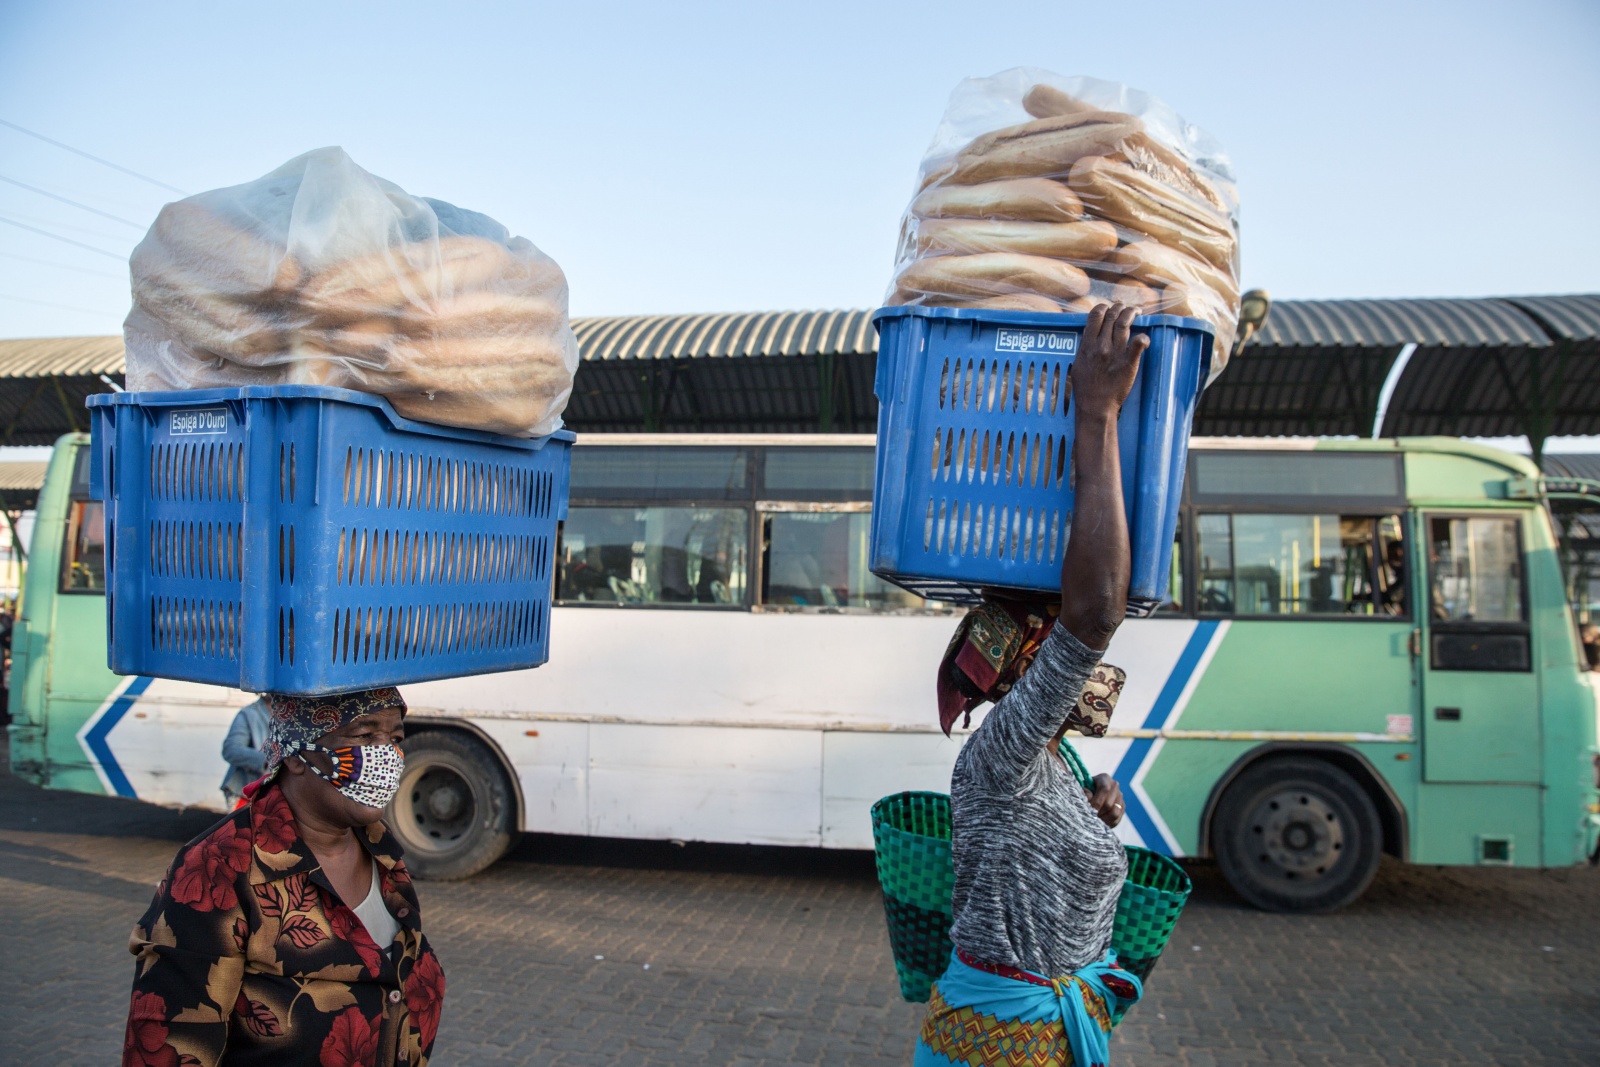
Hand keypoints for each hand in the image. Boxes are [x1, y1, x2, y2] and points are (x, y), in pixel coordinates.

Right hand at [1070, 303, 1148, 419]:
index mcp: (1087, 344)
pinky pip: (1138, 344)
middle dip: (1119, 307)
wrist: (1096, 405)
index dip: (1103, 307)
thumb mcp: (1078, 363)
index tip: (1108, 308)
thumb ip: (1085, 346)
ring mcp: (1116, 353)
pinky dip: (1143, 337)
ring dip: (1131, 312)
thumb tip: (1090, 333)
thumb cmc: (1085, 387)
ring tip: (1136, 311)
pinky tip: (1144, 336)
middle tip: (1125, 308)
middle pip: (1112, 315)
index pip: (1095, 315)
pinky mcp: (1129, 363)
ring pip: (1124, 323)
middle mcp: (1101, 345)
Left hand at [1084, 773, 1125, 828]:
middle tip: (1089, 817)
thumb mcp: (1081, 788)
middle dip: (1098, 812)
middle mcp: (1115, 786)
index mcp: (1104, 778)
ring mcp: (1120, 797)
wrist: (1091, 794)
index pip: (1104, 789)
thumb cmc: (1084, 790)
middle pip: (1109, 804)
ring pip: (1114, 813)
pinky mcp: (1122, 807)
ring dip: (1103, 819)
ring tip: (1094, 820)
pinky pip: (1117, 819)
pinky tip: (1100, 823)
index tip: (1089, 809)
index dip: (1097, 801)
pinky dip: (1108, 824)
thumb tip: (1089, 797)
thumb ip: (1083, 791)